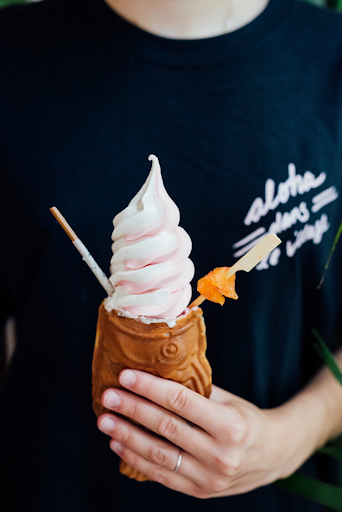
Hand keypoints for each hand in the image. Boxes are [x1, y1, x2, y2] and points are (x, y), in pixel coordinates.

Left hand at [97, 370, 324, 497]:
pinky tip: (119, 444)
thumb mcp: (228, 400)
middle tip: (109, 397)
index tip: (126, 376)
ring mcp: (210, 478)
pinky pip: (162, 476)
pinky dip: (137, 459)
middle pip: (166, 428)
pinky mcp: (200, 491)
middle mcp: (221, 455)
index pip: (181, 403)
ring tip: (106, 421)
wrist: (273, 455)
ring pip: (159, 455)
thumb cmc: (247, 419)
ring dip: (127, 436)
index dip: (150, 388)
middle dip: (132, 410)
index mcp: (231, 426)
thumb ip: (196, 391)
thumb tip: (156, 372)